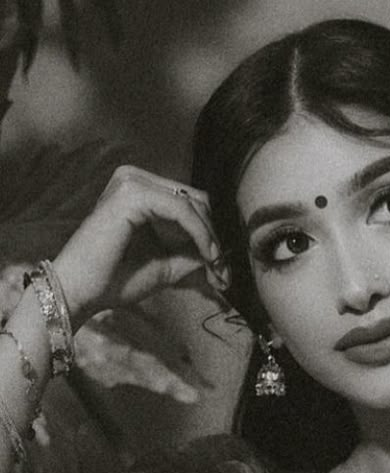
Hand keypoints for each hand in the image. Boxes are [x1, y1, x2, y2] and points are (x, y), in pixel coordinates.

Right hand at [51, 166, 230, 328]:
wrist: (81, 291)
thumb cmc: (116, 279)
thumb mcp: (166, 264)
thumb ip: (193, 253)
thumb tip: (224, 255)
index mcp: (141, 190)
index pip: (191, 203)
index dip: (212, 235)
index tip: (223, 271)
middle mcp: (136, 179)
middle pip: (197, 200)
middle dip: (215, 238)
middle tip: (223, 273)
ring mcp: (133, 182)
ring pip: (194, 205)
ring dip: (211, 238)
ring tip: (217, 269)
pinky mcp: (133, 194)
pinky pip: (182, 211)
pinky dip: (201, 235)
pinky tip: (208, 256)